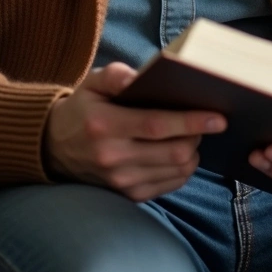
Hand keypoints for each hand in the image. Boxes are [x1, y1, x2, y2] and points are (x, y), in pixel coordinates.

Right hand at [44, 62, 226, 201]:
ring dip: (193, 153)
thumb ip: (117, 75)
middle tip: (204, 122)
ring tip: (191, 136)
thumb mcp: (92, 83)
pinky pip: (169, 185)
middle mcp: (112, 157)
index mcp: (104, 125)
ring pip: (176, 171)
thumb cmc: (82, 109)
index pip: (157, 125)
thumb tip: (141, 76)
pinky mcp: (127, 196)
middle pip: (173, 152)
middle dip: (197, 136)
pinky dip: (182, 170)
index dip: (191, 121)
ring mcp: (120, 182)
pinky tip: (180, 153)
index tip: (218, 117)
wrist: (53, 148)